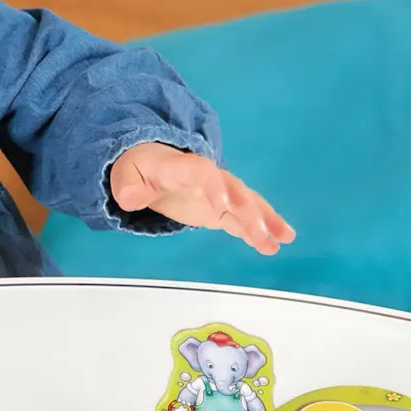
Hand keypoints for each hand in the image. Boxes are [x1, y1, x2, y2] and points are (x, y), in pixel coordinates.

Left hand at [109, 143, 294, 255]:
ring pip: (246, 204)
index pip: (203, 174)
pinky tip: (274, 245)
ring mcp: (219, 193)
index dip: (214, 186)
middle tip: (260, 230)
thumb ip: (128, 186)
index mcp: (185, 167)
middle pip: (233, 189)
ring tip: (284, 237)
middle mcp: (209, 178)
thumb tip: (129, 197)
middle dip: (247, 209)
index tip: (223, 203)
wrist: (150, 165)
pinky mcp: (221, 209)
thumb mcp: (126, 175)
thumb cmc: (140, 169)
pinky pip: (242, 219)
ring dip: (265, 220)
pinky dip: (258, 231)